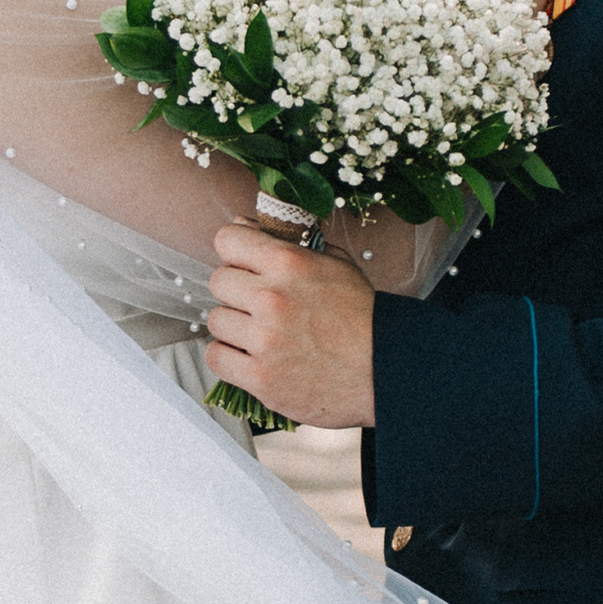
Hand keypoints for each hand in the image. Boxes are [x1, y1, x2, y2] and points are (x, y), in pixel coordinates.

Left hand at [206, 223, 376, 429]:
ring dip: (234, 327)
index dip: (235, 251)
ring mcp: (265, 340)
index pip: (227, 240)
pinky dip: (230, 358)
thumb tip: (245, 225)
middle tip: (258, 305)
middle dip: (236, 291)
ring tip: (261, 334)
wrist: (387, 370)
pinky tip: (252, 356)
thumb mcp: (335, 264)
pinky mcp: (261, 378)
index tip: (244, 264)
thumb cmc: (363, 317)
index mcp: (289, 263)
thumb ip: (289, 244)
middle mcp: (272, 298)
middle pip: (218, 281)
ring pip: (215, 321)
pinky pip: (217, 358)